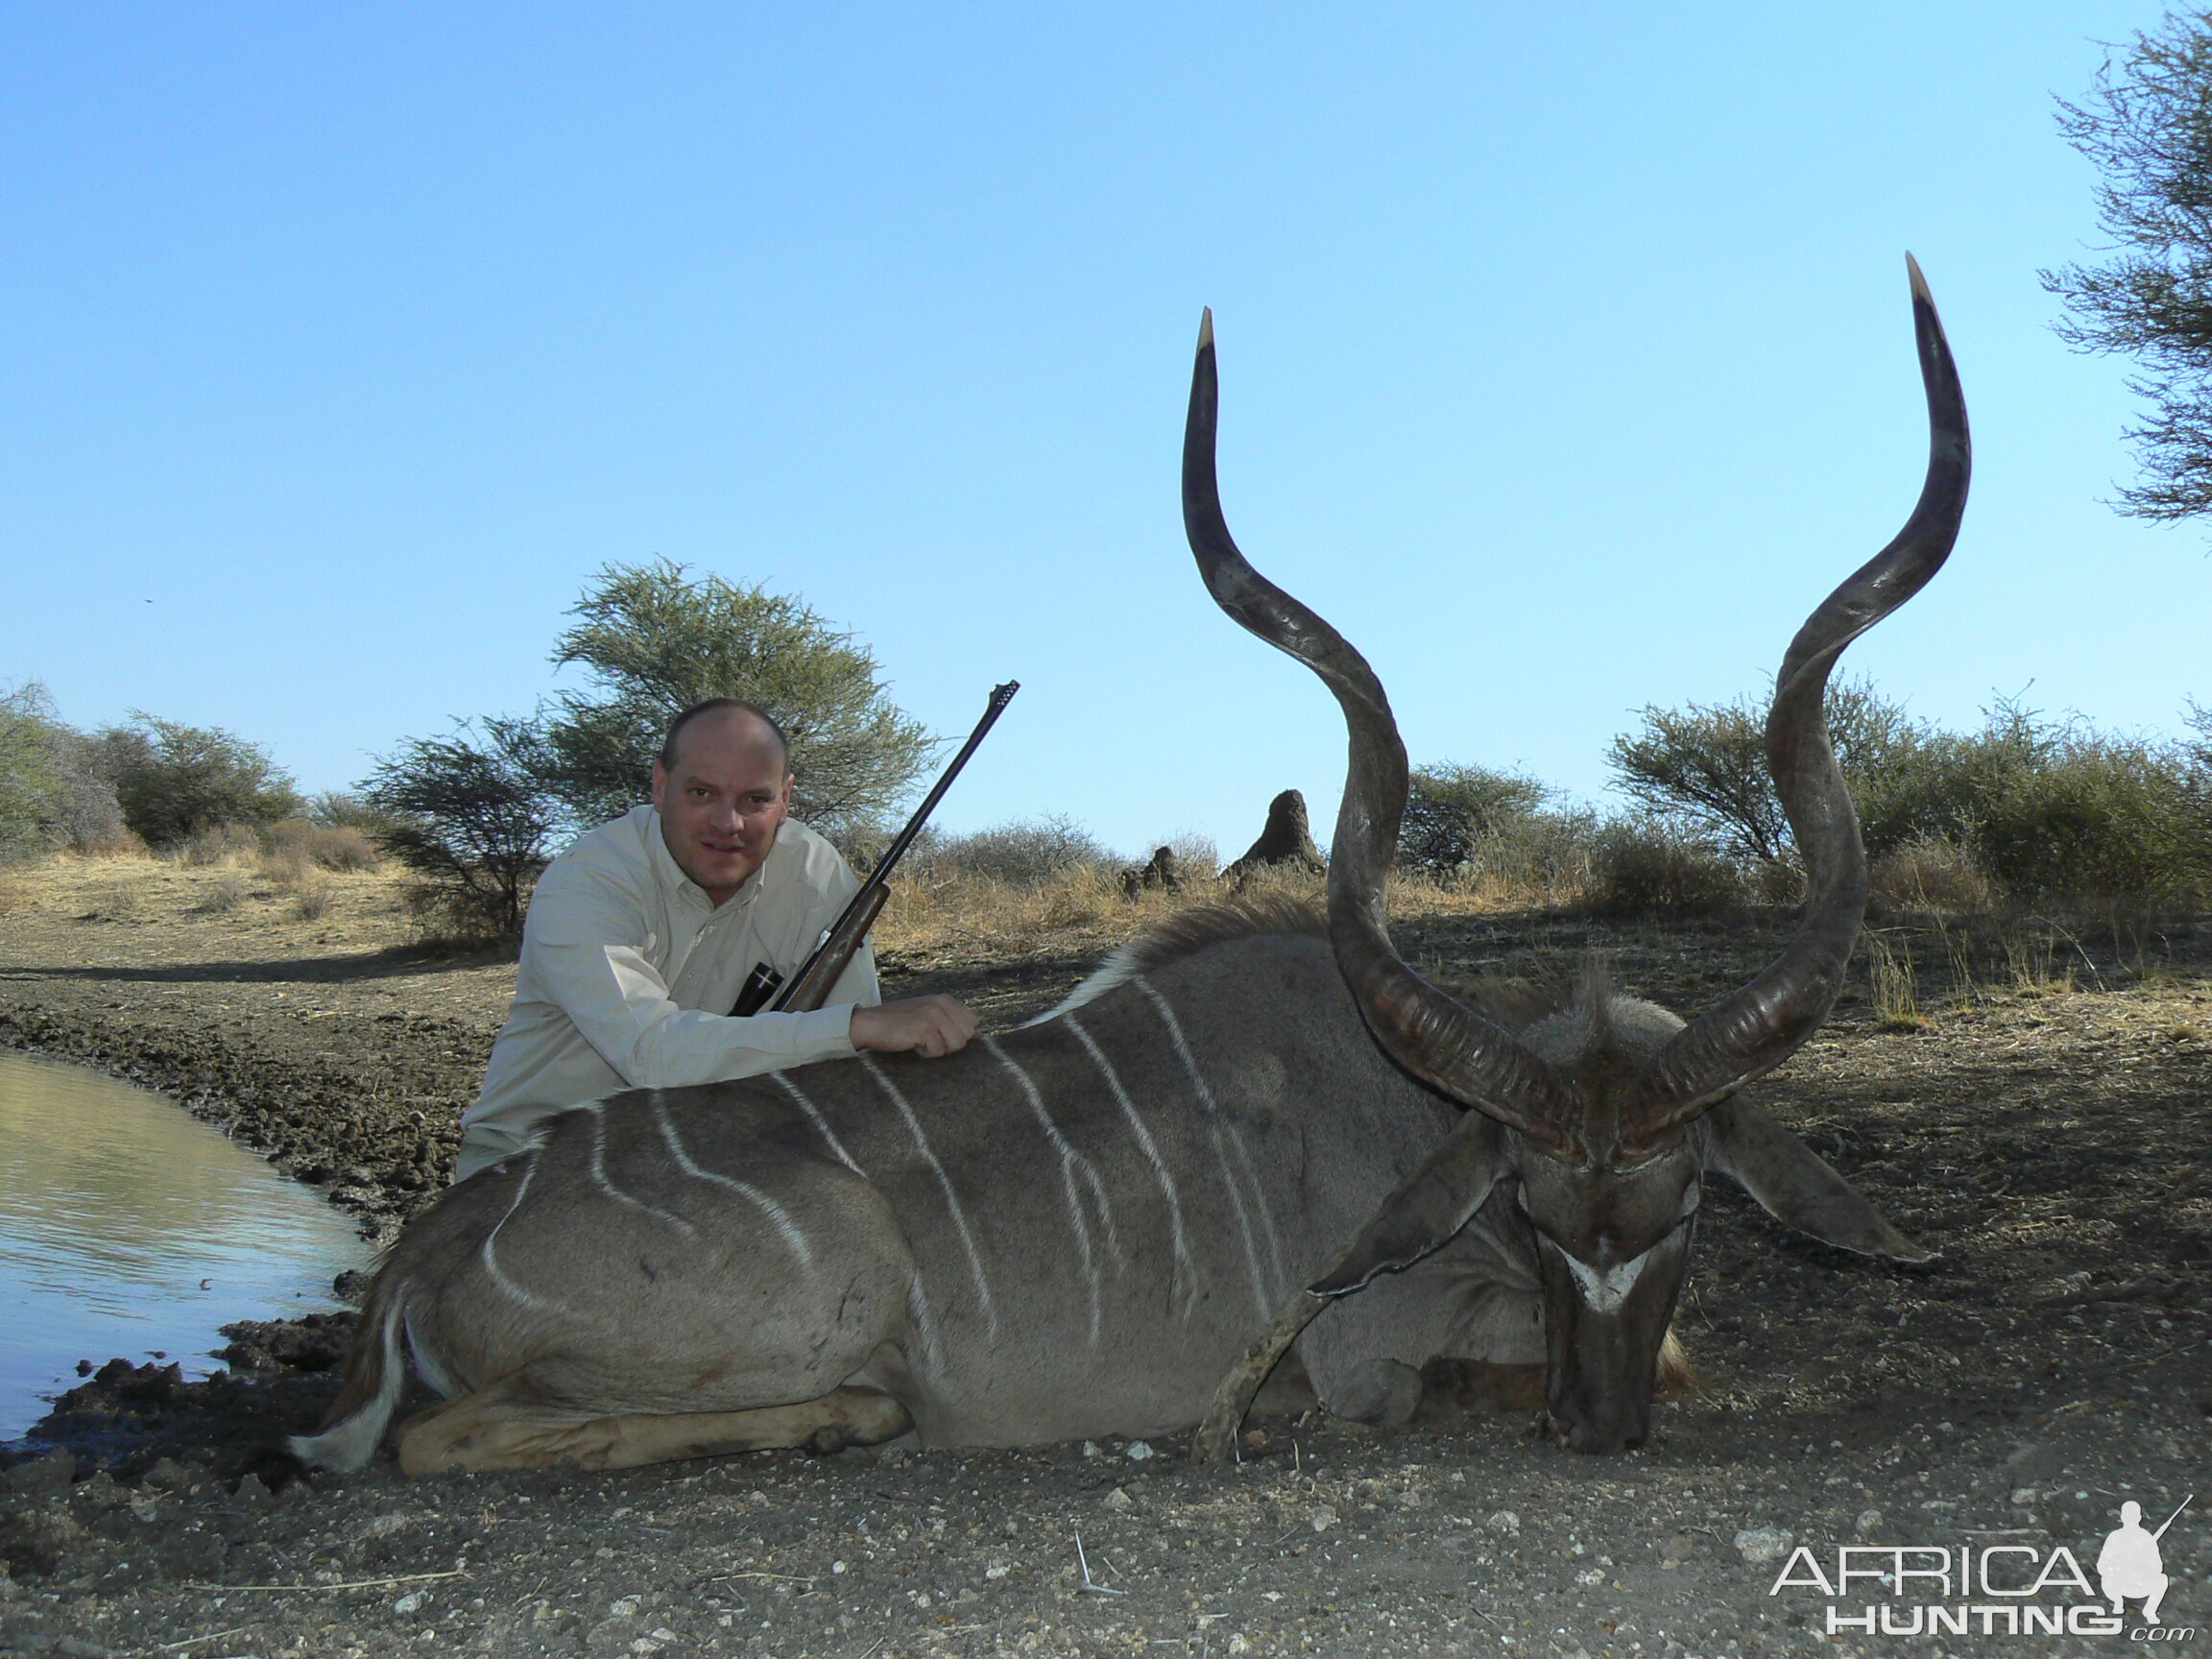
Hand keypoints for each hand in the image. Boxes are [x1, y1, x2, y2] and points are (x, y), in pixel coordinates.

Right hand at [849, 995, 978, 1058]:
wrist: (869, 1024)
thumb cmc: (899, 1023)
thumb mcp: (929, 1015)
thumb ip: (953, 1021)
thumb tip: (981, 1033)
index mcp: (946, 1000)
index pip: (974, 1023)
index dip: (957, 1035)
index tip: (937, 1033)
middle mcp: (942, 1004)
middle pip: (967, 1036)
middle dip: (949, 1043)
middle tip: (927, 1037)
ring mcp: (934, 1015)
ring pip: (957, 1045)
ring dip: (937, 1048)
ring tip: (919, 1039)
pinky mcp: (925, 1028)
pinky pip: (938, 1052)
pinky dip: (925, 1053)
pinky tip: (911, 1042)